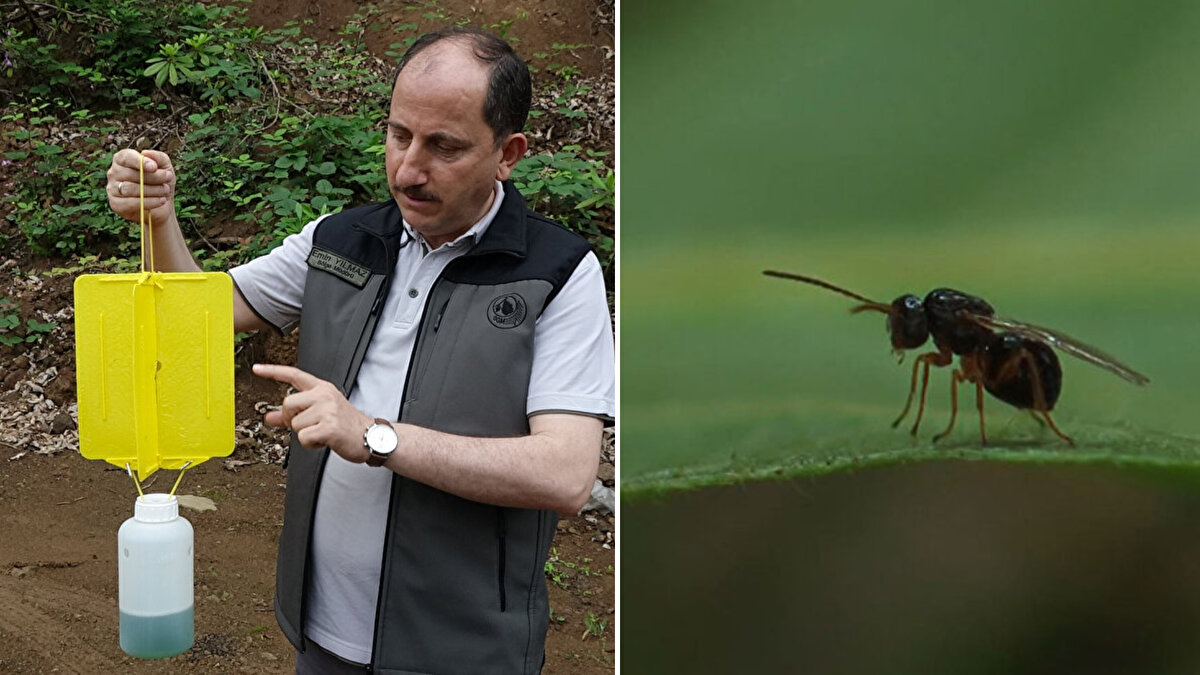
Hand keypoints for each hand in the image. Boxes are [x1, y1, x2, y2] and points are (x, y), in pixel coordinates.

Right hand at [106, 149, 175, 226]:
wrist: (162, 206)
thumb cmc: (161, 182)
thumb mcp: (165, 167)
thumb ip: (158, 157)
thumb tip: (145, 152)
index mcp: (122, 160)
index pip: (125, 157)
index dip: (139, 162)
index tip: (154, 167)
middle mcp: (114, 173)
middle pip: (130, 174)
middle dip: (153, 177)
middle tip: (168, 178)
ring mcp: (112, 189)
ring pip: (129, 188)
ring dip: (152, 189)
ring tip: (165, 190)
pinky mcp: (115, 204)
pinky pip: (130, 203)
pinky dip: (149, 202)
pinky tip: (161, 200)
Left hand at [253, 363, 374, 462]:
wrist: (370, 437)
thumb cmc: (346, 425)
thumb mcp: (320, 414)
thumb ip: (293, 414)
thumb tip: (271, 417)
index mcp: (322, 388)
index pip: (294, 375)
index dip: (273, 371)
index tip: (257, 369)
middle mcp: (324, 395)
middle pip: (288, 403)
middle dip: (292, 419)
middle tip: (309, 426)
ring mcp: (327, 410)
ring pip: (295, 424)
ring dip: (305, 434)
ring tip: (322, 433)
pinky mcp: (329, 426)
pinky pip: (304, 438)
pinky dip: (311, 444)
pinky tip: (325, 441)